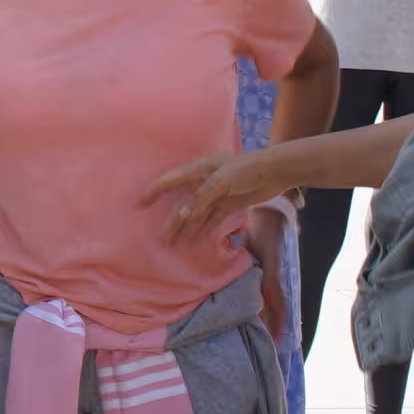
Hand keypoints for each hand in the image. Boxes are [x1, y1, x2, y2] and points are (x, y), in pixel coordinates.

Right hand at [147, 147, 280, 241]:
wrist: (275, 171)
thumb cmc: (247, 169)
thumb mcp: (222, 180)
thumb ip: (202, 197)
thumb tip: (183, 215)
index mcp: (198, 170)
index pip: (169, 181)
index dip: (153, 192)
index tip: (138, 204)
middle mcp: (202, 182)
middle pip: (181, 204)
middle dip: (171, 221)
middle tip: (161, 239)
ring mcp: (214, 195)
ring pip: (195, 215)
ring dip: (185, 229)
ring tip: (174, 245)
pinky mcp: (227, 205)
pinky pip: (210, 220)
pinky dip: (201, 230)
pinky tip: (193, 242)